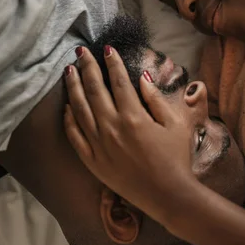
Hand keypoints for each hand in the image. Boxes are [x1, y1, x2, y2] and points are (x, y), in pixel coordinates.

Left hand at [64, 46, 197, 224]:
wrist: (168, 195)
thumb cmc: (176, 158)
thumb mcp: (175, 124)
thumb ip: (156, 99)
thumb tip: (142, 78)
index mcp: (133, 116)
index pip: (118, 81)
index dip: (112, 62)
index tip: (107, 48)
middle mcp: (112, 128)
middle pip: (94, 90)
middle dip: (87, 67)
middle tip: (80, 51)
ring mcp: (99, 145)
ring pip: (80, 110)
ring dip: (73, 87)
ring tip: (69, 71)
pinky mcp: (93, 161)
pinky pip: (75, 136)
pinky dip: (69, 119)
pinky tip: (68, 107)